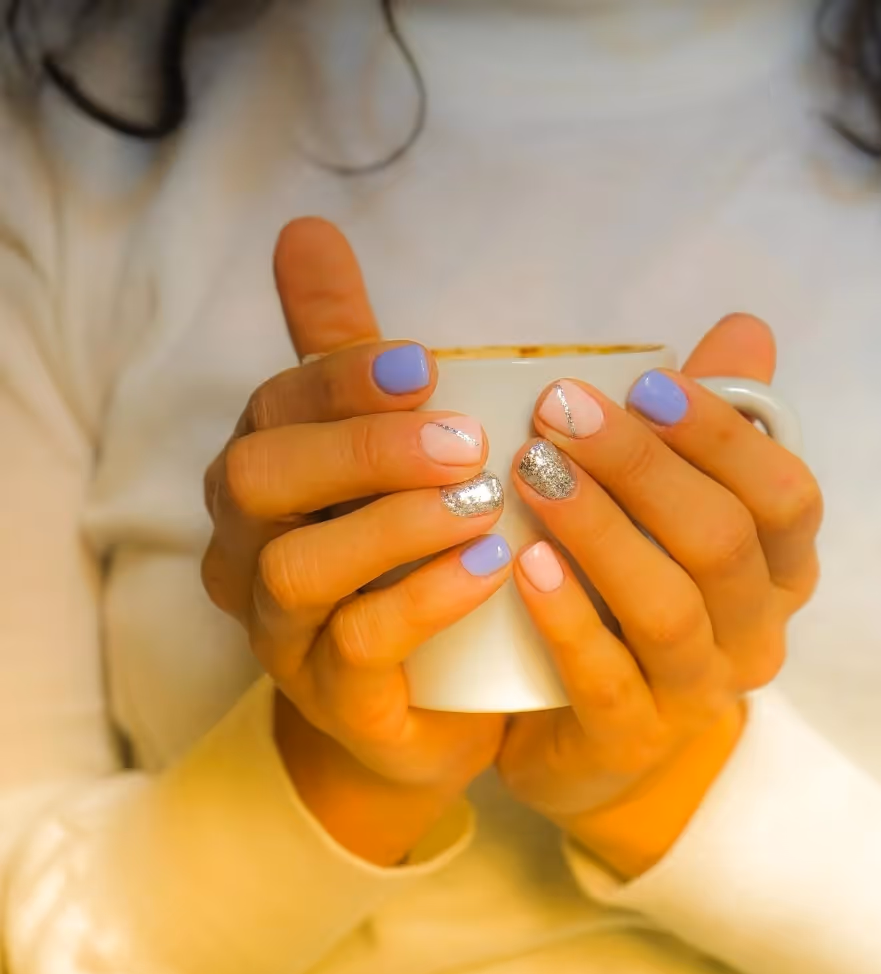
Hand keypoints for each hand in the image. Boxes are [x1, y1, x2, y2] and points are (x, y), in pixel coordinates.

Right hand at [201, 219, 507, 864]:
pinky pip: (356, 646)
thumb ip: (346, 351)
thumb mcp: (381, 445)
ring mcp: (280, 628)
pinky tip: (488, 569)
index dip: (341, 379)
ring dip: (396, 523)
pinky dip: (422, 600)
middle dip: (361, 449)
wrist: (424, 693)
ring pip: (300, 566)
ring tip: (485, 499)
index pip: (274, 409)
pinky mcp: (327, 696)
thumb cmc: (402, 550)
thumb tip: (304, 228)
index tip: (426, 364)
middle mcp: (248, 547)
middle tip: (464, 439)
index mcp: (264, 473)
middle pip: (259, 480)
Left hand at [496, 315, 821, 877]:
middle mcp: (755, 633)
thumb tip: (745, 330)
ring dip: (600, 528)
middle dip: (642, 467)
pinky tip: (525, 564)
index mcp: (778, 570)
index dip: (722, 435)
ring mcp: (698, 693)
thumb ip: (703, 428)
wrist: (592, 730)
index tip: (645, 383)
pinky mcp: (633, 738)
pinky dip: (567, 616)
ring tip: (533, 471)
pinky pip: (606, 677)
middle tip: (559, 412)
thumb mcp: (670, 512)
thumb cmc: (631, 596)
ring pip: (667, 606)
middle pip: (723, 542)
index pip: (785, 495)